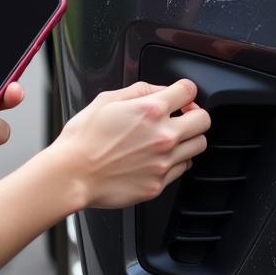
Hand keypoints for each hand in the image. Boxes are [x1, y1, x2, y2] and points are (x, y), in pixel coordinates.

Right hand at [51, 79, 209, 209]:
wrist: (72, 175)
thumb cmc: (83, 139)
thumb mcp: (107, 100)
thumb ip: (139, 91)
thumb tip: (159, 90)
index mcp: (150, 110)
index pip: (189, 91)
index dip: (185, 90)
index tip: (181, 95)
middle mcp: (163, 136)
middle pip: (204, 120)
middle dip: (195, 114)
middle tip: (183, 116)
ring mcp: (163, 162)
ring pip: (199, 146)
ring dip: (190, 138)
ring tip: (173, 138)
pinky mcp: (158, 184)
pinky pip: (183, 168)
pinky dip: (177, 160)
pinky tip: (160, 156)